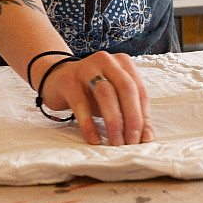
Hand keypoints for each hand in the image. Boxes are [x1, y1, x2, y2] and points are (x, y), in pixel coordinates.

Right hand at [36, 51, 153, 146]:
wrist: (56, 79)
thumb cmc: (91, 92)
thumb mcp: (114, 100)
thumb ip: (130, 114)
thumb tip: (146, 136)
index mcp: (124, 63)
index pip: (140, 91)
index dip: (144, 116)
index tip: (144, 139)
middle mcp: (107, 61)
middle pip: (126, 88)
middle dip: (132, 118)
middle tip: (131, 142)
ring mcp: (87, 68)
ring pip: (106, 93)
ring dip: (114, 120)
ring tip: (116, 142)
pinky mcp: (69, 80)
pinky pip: (81, 103)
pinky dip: (89, 123)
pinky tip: (95, 138)